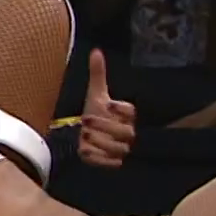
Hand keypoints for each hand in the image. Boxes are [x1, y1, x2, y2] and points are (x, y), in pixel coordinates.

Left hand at [78, 50, 136, 167]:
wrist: (85, 135)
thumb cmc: (95, 112)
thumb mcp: (95, 93)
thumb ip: (98, 74)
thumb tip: (96, 51)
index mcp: (125, 116)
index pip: (131, 112)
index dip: (121, 109)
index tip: (108, 104)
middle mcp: (126, 133)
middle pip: (126, 132)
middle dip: (106, 126)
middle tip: (86, 120)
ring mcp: (119, 149)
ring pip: (119, 149)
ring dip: (101, 142)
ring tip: (84, 134)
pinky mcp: (110, 162)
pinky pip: (110, 163)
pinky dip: (97, 158)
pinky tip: (84, 150)